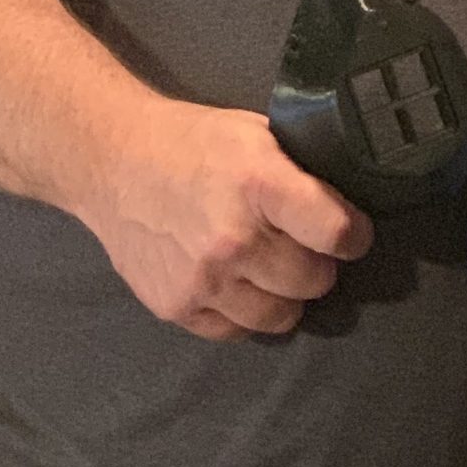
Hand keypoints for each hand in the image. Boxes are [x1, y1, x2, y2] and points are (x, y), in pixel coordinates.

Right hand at [79, 101, 372, 339]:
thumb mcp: (256, 134)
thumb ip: (302, 170)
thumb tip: (350, 201)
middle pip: (313, 281)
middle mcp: (233, 238)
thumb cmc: (193, 143)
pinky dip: (244, 313)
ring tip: (270, 268)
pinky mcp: (176, 306)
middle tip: (301, 246)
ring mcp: (202, 279)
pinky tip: (236, 283)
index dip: (355, 235)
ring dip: (284, 295)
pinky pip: (235, 332)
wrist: (112, 162)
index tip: (352, 232)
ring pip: (281, 316)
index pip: (336, 233)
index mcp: (259, 184)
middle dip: (317, 264)